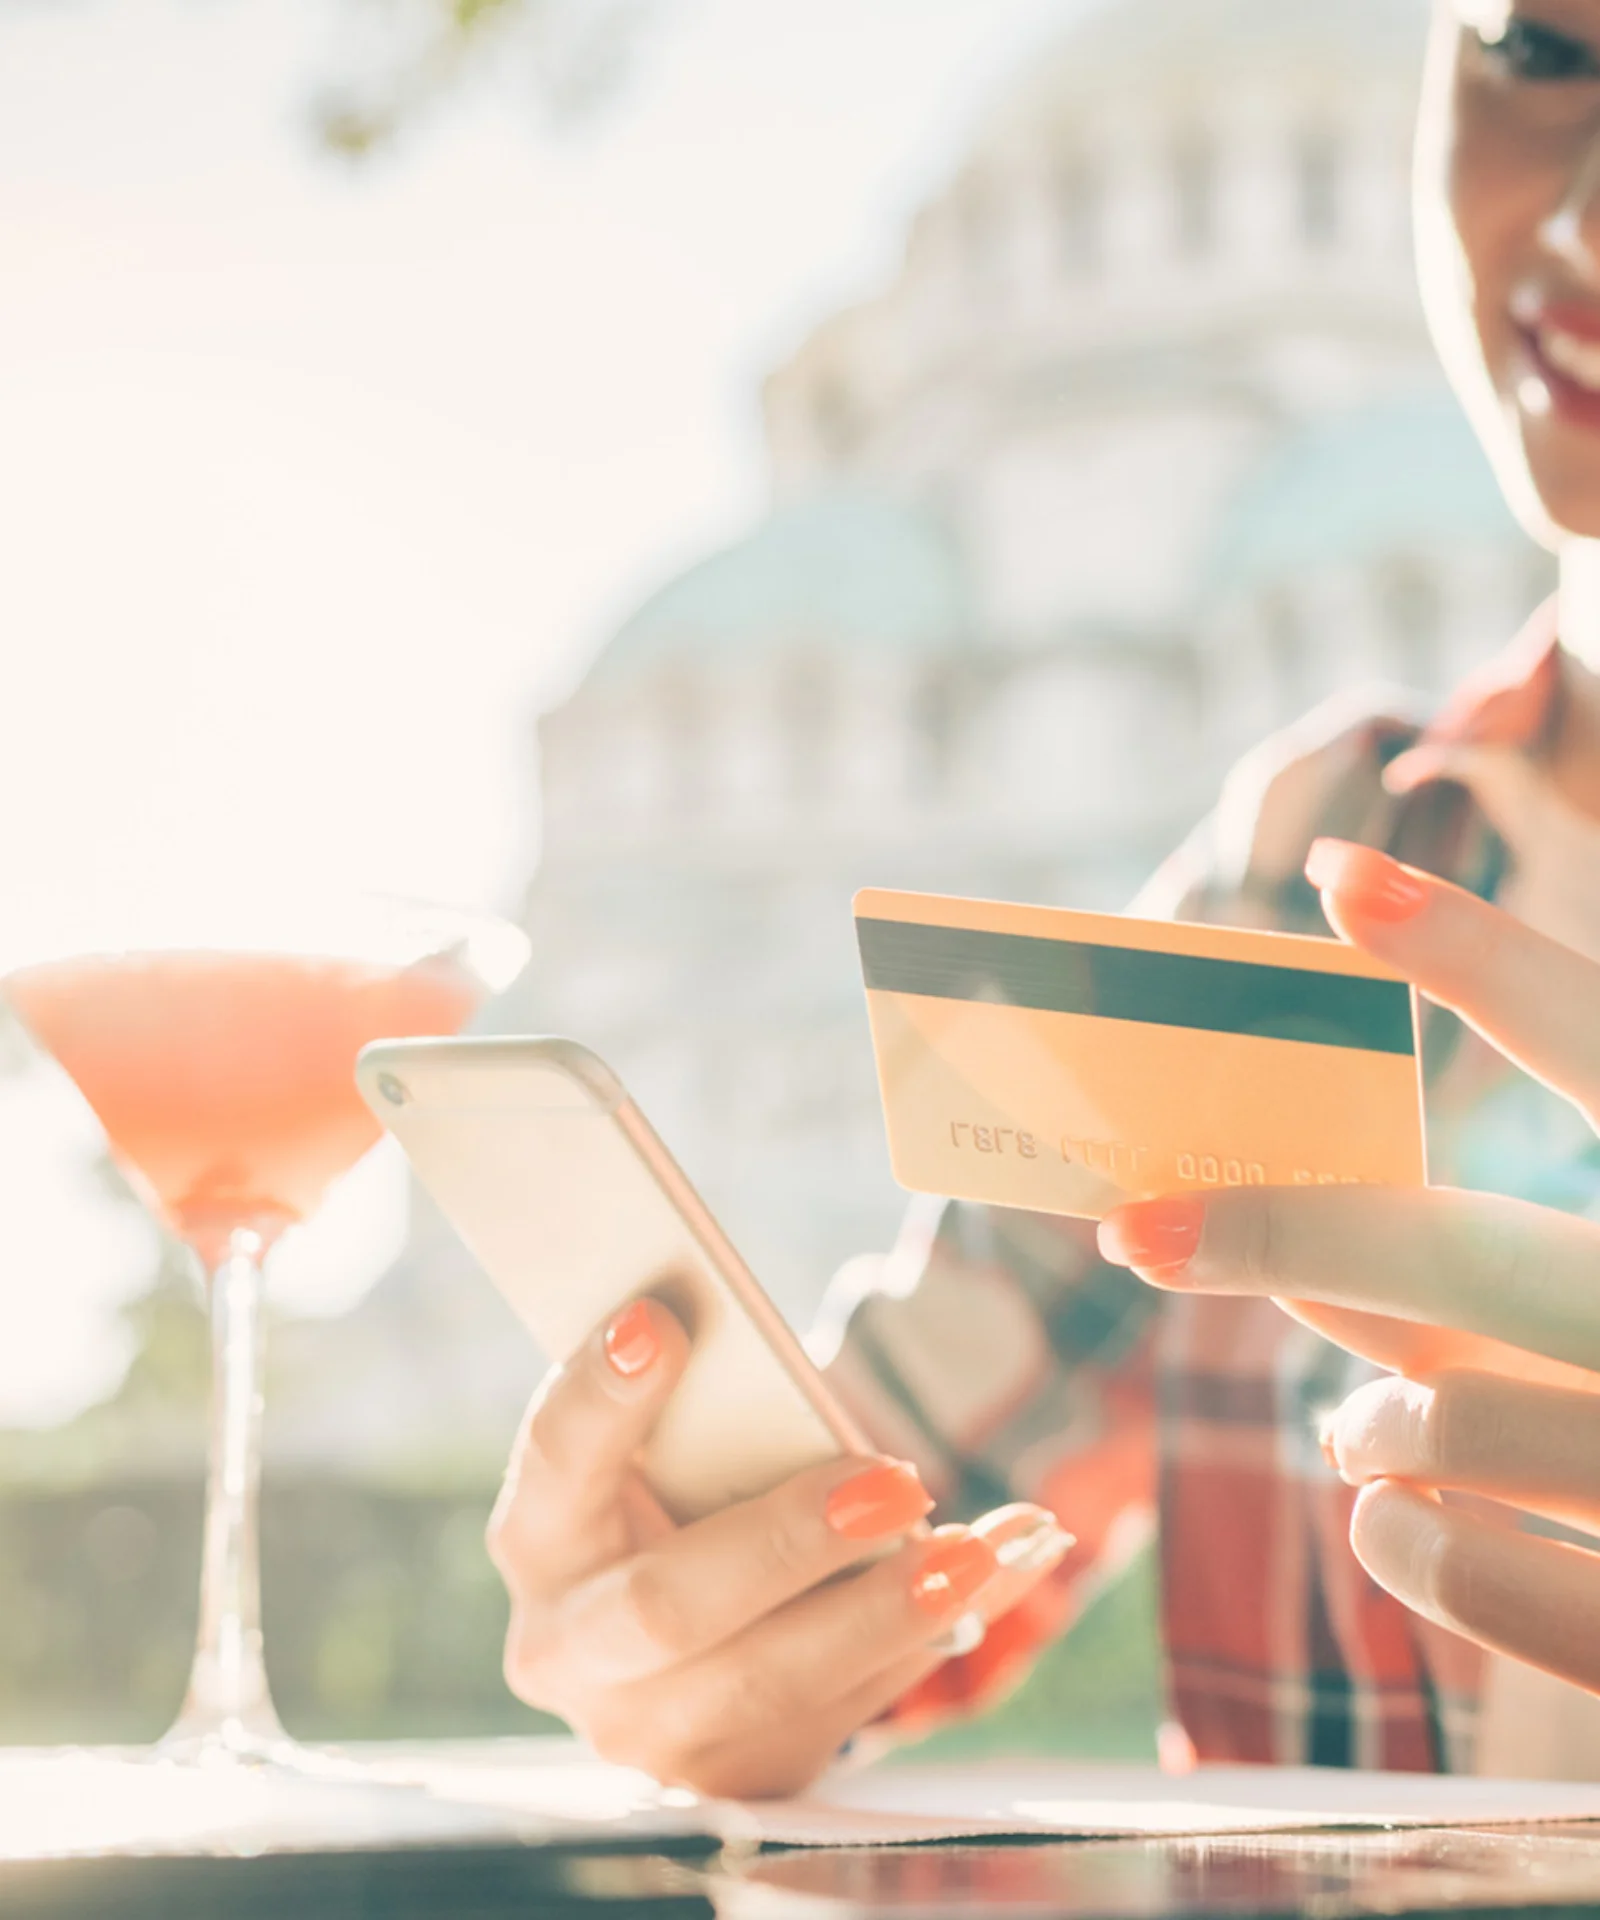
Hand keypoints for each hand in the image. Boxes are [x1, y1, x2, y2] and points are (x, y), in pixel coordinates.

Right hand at [486, 1298, 1072, 1797]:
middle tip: (894, 1481)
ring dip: (891, 1610)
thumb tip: (728, 1316)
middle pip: (669, 1605)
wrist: (703, 1623)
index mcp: (540, 1537)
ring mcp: (648, 1732)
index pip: (555, 1460)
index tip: (657, 1321)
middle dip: (789, 1542)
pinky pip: (842, 1713)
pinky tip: (1001, 1572)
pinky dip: (928, 1636)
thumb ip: (702, 1403)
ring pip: (774, 1681)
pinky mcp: (736, 1777)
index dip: (600, 1397)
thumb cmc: (691, 1493)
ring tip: (985, 1547)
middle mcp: (570, 1649)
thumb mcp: (674, 1446)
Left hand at [1097, 839, 1599, 1692]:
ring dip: (1370, 1418)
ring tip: (1360, 1428)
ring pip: (1443, 1417)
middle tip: (1138, 1226)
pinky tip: (1396, 1519)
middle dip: (1276, 1232)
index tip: (1336, 874)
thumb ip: (1531, 1266)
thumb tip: (1338, 1275)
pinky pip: (1468, 1570)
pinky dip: (1407, 1542)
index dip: (1479, 957)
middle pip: (1457, 1249)